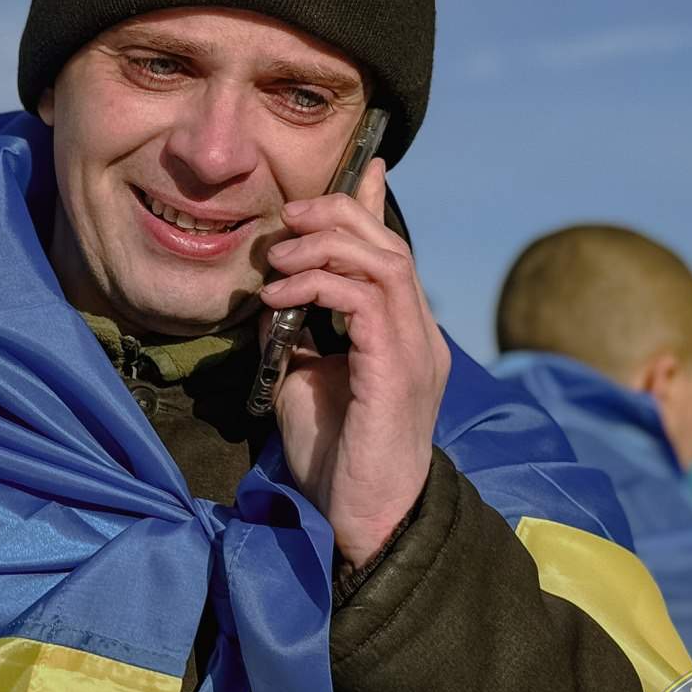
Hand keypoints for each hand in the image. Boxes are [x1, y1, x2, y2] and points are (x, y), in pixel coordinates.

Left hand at [258, 159, 450, 567]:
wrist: (361, 517)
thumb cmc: (335, 455)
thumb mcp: (304, 376)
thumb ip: (297, 332)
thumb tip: (274, 292)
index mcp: (401, 332)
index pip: (391, 252)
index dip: (369, 206)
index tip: (350, 173)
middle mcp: (418, 333)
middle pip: (388, 244)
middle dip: (335, 216)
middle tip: (285, 220)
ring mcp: (414, 349)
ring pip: (384, 261)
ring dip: (324, 247)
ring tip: (278, 261)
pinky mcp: (396, 370)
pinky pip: (366, 300)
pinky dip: (319, 286)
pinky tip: (280, 299)